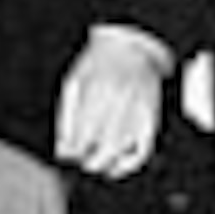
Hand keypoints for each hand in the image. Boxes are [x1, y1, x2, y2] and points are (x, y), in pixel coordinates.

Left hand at [54, 25, 170, 178]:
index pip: (83, 137)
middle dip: (89, 162)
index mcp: (97, 92)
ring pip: (122, 152)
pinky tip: (116, 168)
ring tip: (96, 164)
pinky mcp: (151, 118)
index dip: (73, 152)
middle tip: (82, 160)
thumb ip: (66, 118)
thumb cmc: (96, 64)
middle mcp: (120, 103)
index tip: (68, 154)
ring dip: (106, 165)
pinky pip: (143, 151)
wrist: (131, 45)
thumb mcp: (74, 82)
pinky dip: (129, 165)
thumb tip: (62, 152)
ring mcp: (139, 111)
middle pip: (103, 149)